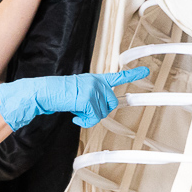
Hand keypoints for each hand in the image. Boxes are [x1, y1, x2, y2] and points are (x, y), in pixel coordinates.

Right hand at [0, 67, 148, 129]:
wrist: (45, 92)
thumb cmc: (60, 95)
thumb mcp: (80, 93)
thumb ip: (93, 98)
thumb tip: (102, 110)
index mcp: (96, 79)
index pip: (117, 77)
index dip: (133, 75)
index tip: (146, 70)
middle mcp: (97, 82)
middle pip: (112, 103)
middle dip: (101, 111)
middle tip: (85, 112)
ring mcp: (93, 89)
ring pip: (102, 113)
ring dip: (89, 118)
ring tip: (77, 112)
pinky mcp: (88, 98)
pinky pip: (93, 117)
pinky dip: (84, 121)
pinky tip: (74, 116)